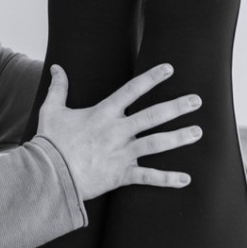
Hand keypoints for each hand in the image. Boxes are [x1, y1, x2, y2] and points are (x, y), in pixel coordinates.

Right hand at [37, 63, 201, 201]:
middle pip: (153, 115)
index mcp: (103, 113)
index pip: (131, 90)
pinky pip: (149, 176)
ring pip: (157, 143)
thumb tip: (57, 68)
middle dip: (177, 107)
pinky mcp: (121, 174)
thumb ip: (58, 88)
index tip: (169, 68)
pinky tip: (186, 179)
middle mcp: (117, 131)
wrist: (49, 173)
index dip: (151, 78)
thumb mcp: (51, 110)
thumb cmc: (50, 141)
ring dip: (179, 137)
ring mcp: (121, 153)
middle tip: (197, 100)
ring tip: (198, 132)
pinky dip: (168, 179)